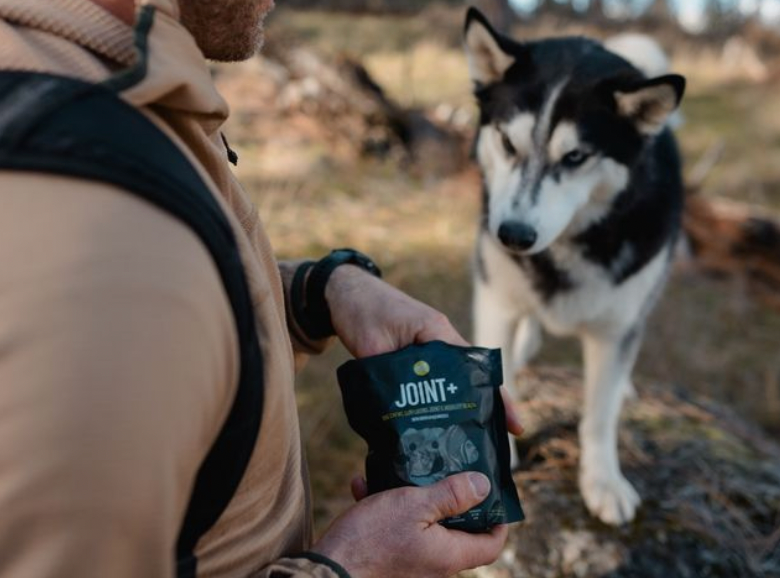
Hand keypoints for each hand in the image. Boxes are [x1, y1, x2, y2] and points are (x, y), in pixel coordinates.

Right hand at [311, 472, 507, 577]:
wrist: (327, 571)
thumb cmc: (371, 540)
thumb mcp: (414, 506)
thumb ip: (451, 496)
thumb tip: (484, 486)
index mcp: (448, 555)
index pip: (491, 544)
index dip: (498, 520)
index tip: (492, 493)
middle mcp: (434, 564)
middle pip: (457, 531)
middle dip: (450, 498)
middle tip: (444, 469)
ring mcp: (410, 563)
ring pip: (422, 525)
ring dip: (411, 497)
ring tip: (397, 471)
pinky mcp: (387, 559)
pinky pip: (393, 530)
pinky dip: (383, 507)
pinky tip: (363, 484)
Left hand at [325, 266, 522, 436]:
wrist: (343, 291)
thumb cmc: (360, 310)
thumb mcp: (371, 345)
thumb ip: (387, 377)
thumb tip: (399, 417)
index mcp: (437, 332)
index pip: (475, 368)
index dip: (496, 398)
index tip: (514, 425)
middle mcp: (439, 339)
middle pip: (472, 378)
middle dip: (488, 409)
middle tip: (500, 446)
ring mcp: (427, 346)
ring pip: (453, 382)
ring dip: (464, 408)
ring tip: (475, 443)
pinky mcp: (414, 354)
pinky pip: (434, 380)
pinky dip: (440, 400)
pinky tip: (439, 425)